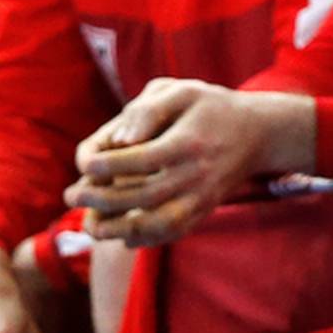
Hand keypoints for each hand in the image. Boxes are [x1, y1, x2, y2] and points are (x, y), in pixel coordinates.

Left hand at [68, 78, 313, 246]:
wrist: (260, 133)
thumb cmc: (210, 108)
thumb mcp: (183, 92)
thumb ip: (147, 109)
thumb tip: (120, 141)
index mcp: (189, 142)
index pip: (139, 159)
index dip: (104, 164)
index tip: (86, 163)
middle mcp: (198, 174)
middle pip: (142, 196)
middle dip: (99, 199)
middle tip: (72, 195)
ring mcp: (203, 197)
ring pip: (157, 224)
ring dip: (116, 230)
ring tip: (90, 225)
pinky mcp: (204, 211)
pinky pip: (172, 234)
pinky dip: (143, 240)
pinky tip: (120, 234)